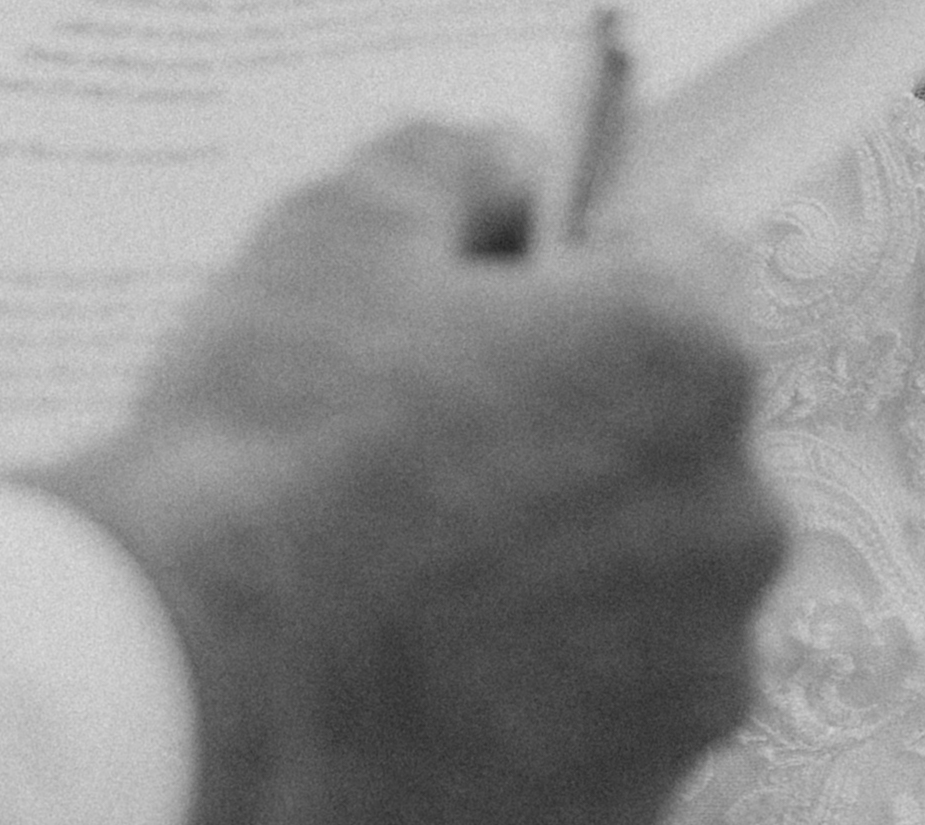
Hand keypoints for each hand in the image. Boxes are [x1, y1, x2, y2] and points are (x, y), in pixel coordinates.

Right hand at [36, 120, 783, 824]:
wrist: (195, 696)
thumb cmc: (267, 455)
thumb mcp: (333, 232)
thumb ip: (451, 164)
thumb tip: (511, 168)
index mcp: (685, 354)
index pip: (678, 255)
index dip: (576, 261)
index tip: (492, 295)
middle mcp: (729, 517)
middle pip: (670, 428)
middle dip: (576, 420)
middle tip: (428, 442)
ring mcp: (692, 676)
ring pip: (643, 577)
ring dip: (564, 563)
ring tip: (413, 575)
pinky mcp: (638, 794)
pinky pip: (604, 704)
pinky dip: (539, 688)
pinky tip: (423, 674)